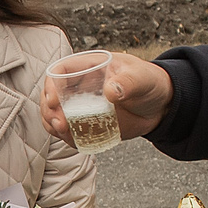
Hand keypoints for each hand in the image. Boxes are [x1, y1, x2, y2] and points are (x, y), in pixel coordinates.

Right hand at [36, 51, 174, 146]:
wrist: (159, 105)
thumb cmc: (149, 82)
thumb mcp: (142, 78)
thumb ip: (128, 82)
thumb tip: (110, 91)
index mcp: (88, 67)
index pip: (60, 71)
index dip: (51, 85)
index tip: (55, 101)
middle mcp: (79, 86)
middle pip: (51, 96)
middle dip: (49, 110)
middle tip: (59, 124)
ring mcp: (81, 106)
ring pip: (55, 115)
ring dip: (53, 126)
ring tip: (64, 133)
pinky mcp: (86, 123)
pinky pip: (69, 132)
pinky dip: (66, 138)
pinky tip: (74, 141)